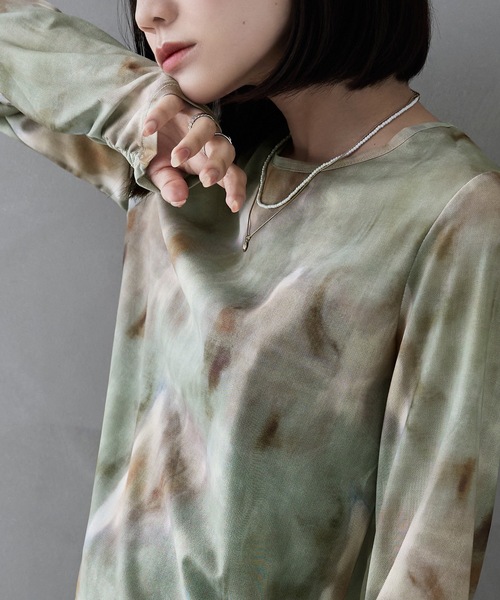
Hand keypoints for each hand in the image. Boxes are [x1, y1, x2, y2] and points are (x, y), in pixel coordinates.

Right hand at [143, 94, 246, 211]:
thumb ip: (170, 186)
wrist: (143, 124)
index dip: (236, 189)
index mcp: (210, 161)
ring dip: (194, 142)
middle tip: (206, 180)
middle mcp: (209, 139)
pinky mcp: (176, 101)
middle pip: (226, 149)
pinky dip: (160, 116)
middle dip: (219, 165)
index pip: (232, 175)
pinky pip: (172, 105)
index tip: (233, 206)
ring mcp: (194, 118)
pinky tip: (148, 130)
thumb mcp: (161, 173)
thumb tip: (179, 199)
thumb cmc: (160, 153)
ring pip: (206, 126)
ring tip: (176, 158)